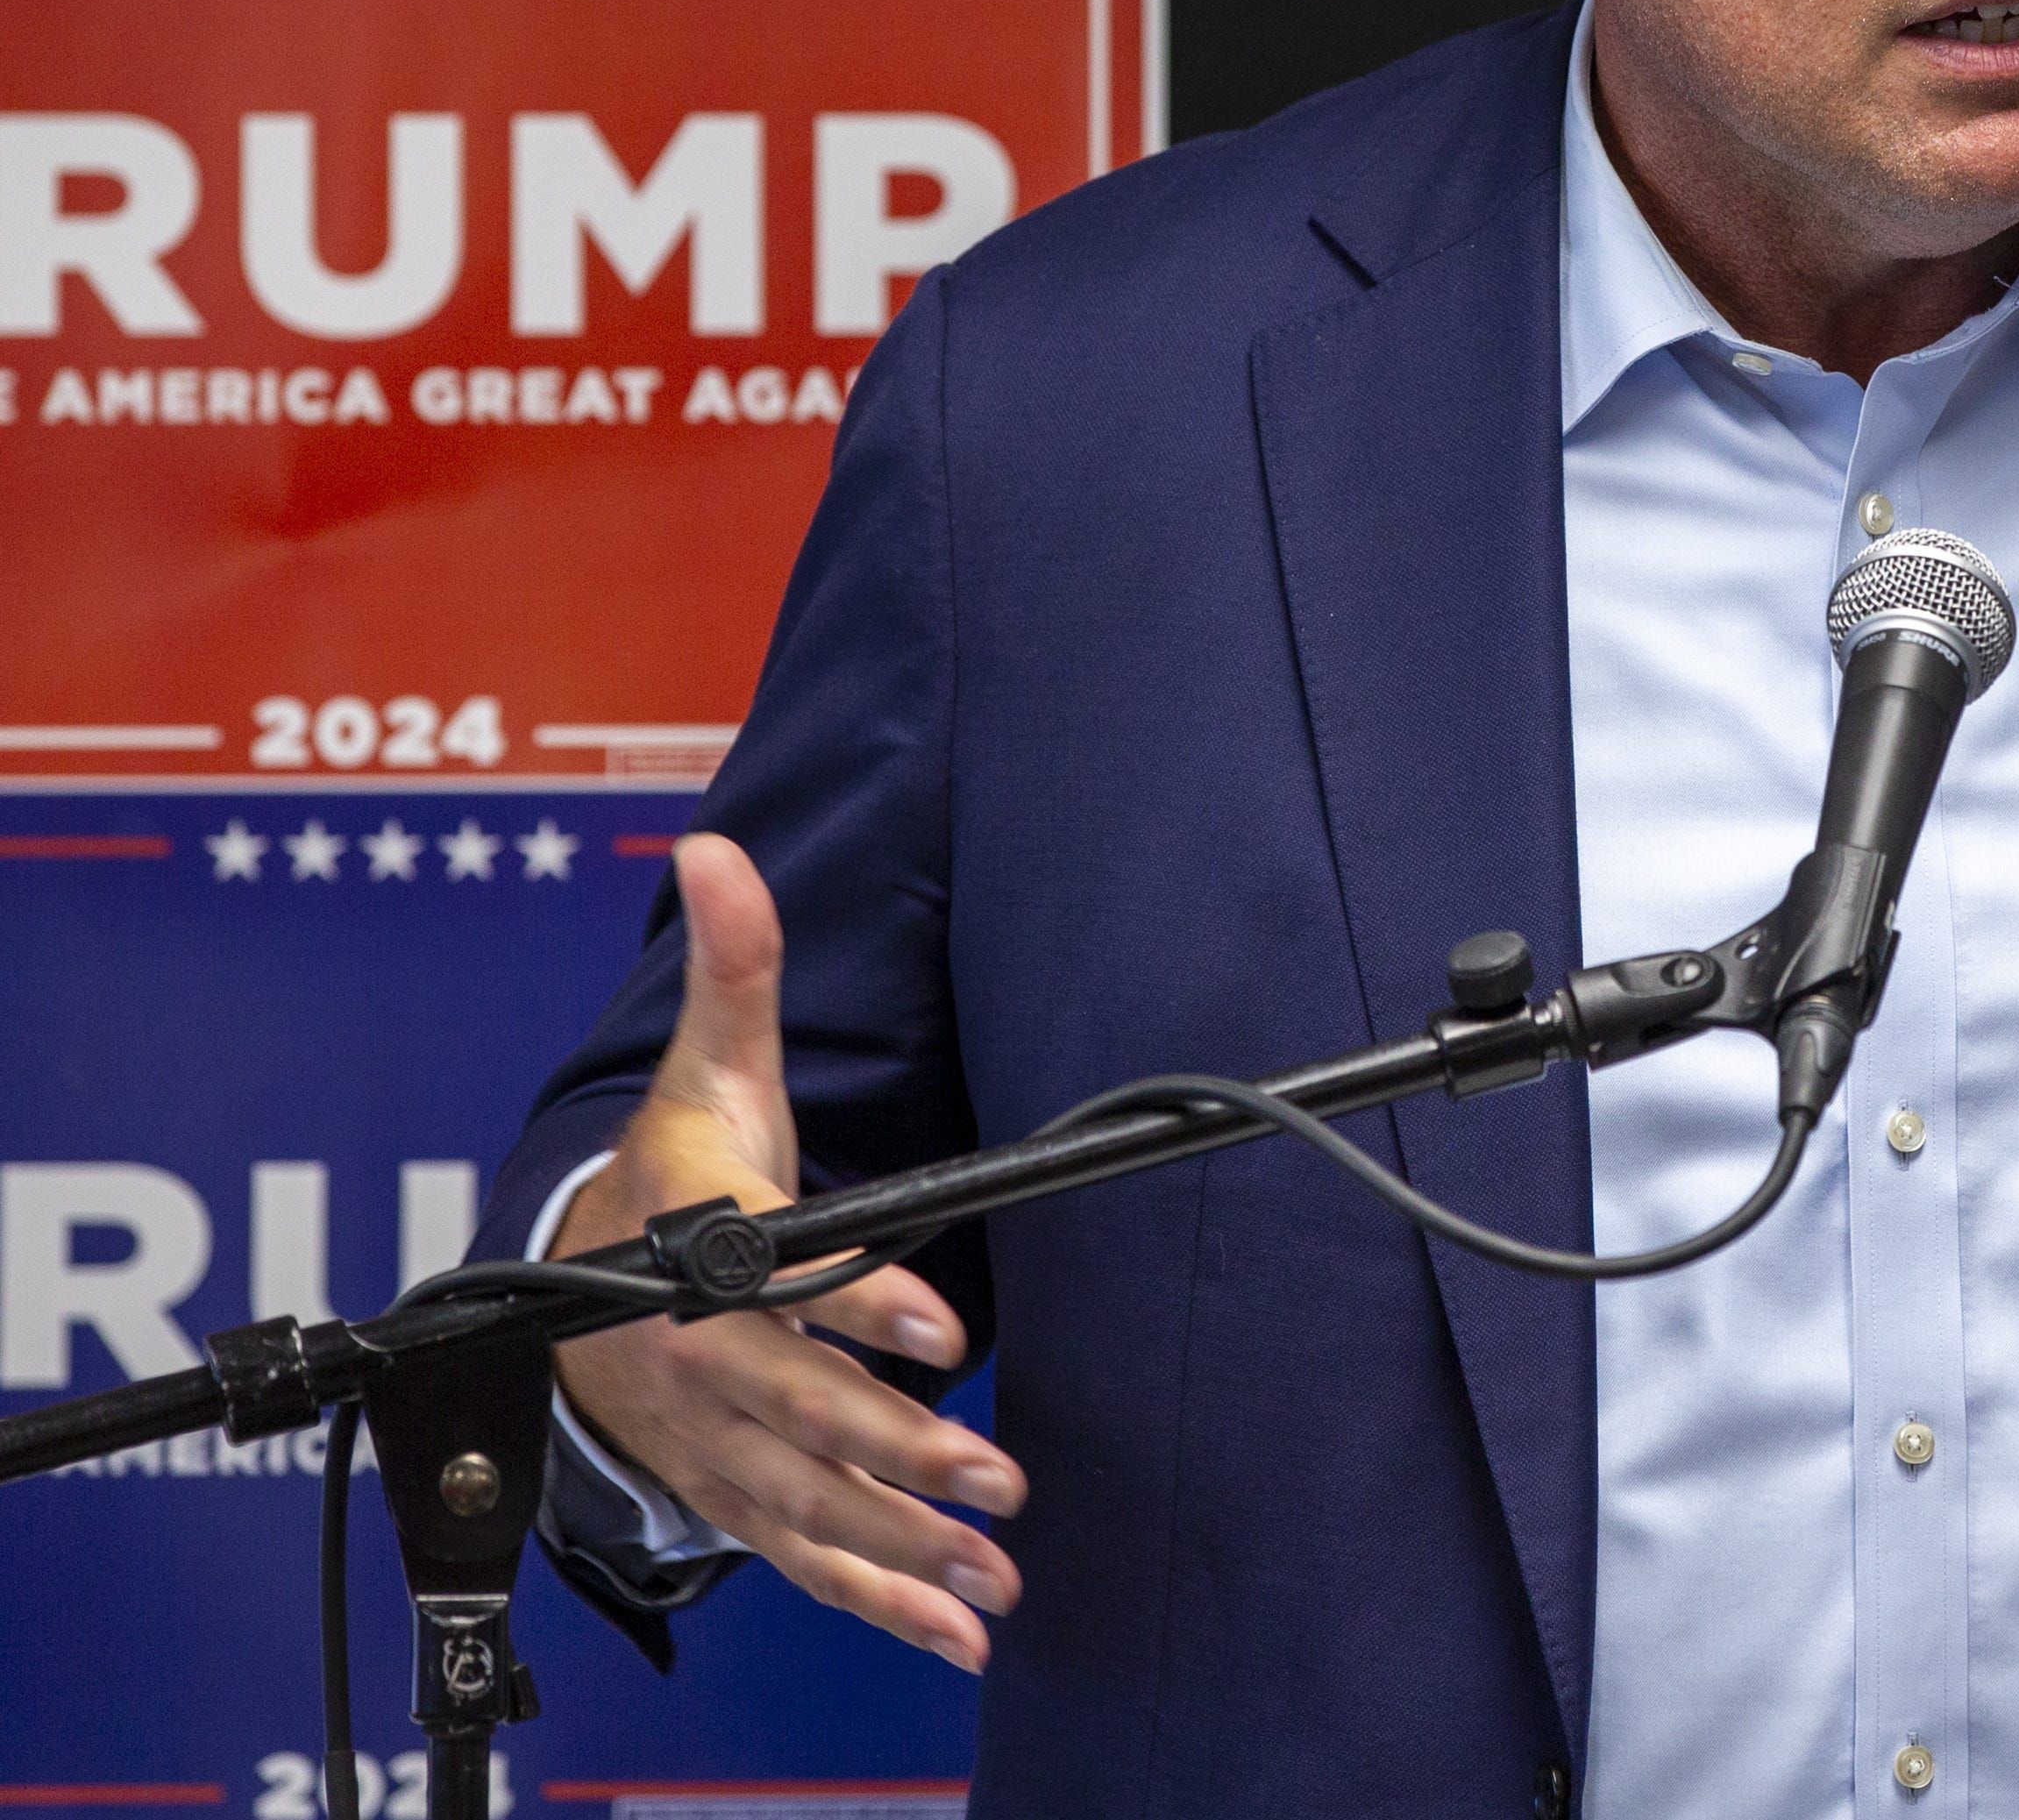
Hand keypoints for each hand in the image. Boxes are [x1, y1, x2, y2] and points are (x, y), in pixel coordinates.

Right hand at [552, 834, 1025, 1668]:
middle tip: (996, 1474)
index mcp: (700, 1249)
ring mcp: (713, 1439)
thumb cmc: (671, 1166)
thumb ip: (734, 967)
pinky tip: (956, 1625)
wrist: (563, 1286)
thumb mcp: (704, 1067)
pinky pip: (801, 1556)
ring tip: (993, 1572)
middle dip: (899, 1450)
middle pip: (801, 1412)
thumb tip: (720, 852)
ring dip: (901, 1544)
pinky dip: (875, 1597)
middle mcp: (701, 1359)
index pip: (782, 1278)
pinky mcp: (731, 1492)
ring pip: (806, 1503)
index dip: (862, 1303)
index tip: (943, 1326)